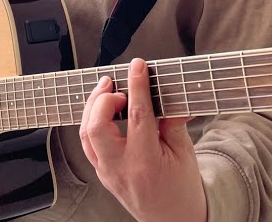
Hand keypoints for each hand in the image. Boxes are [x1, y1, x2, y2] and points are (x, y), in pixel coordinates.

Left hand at [79, 58, 206, 221]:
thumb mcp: (185, 153)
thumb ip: (173, 123)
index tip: (138, 66)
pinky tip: (103, 111)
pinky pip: (89, 145)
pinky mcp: (103, 174)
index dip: (137, 86)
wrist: (174, 220)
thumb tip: (168, 96)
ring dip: (92, 109)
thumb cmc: (182, 189)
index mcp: (146, 162)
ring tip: (107, 91)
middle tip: (115, 83)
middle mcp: (121, 168)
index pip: (138, 115)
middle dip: (101, 99)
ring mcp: (108, 173)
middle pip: (96, 128)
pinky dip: (93, 123)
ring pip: (86, 135)